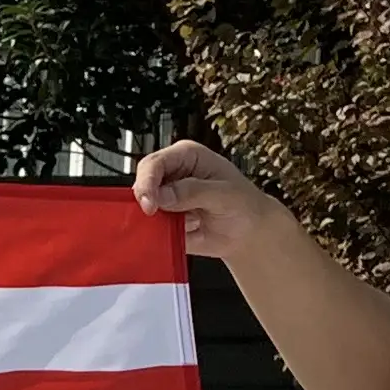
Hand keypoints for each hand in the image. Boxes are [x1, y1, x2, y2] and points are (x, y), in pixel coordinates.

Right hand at [133, 139, 287, 262]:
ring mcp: (165, 198)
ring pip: (140, 206)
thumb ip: (193, 191)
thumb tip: (163, 195)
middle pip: (142, 182)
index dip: (148, 181)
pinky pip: (147, 226)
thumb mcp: (225, 194)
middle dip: (146, 200)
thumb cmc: (244, 205)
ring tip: (176, 224)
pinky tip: (173, 234)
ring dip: (151, 219)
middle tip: (153, 213)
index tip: (150, 202)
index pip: (155, 163)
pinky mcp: (162, 219)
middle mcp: (172, 175)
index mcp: (187, 156)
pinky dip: (154, 232)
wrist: (248, 233)